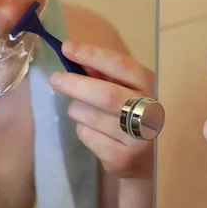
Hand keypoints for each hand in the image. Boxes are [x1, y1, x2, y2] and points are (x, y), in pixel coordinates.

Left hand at [50, 41, 154, 178]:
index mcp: (151, 86)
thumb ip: (103, 73)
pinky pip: (87, 136)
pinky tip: (95, 132)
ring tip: (81, 110)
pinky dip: (83, 130)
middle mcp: (150, 111)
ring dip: (77, 110)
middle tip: (55, 79)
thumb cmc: (131, 114)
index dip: (93, 55)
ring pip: (91, 117)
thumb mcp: (125, 89)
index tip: (68, 48)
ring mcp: (137, 138)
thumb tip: (75, 54)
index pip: (121, 65)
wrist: (148, 160)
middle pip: (106, 95)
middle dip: (76, 85)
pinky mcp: (122, 158)